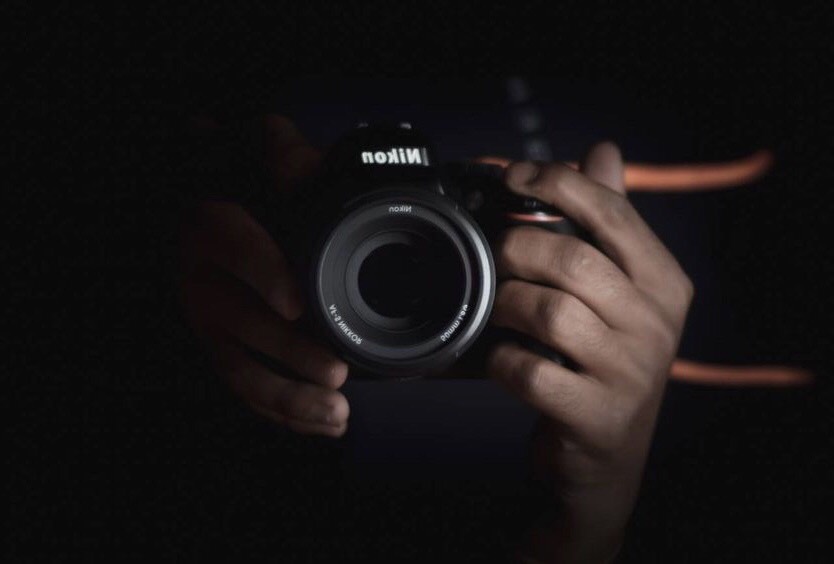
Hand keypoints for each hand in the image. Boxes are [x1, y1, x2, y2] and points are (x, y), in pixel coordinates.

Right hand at [178, 115, 349, 436]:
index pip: (236, 249)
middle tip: (338, 373)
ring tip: (336, 415)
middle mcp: (203, 282)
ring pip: (240, 370)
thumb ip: (282, 153)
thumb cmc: (234, 187)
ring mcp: (208, 324)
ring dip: (288, 399)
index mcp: (212, 229)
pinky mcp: (219, 351)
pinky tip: (323, 425)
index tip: (296, 303)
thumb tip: (313, 169)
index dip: (265, 275)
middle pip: (243, 324)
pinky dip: (282, 413)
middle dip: (292, 355)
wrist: (196, 211)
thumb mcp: (251, 155)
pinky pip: (245, 390)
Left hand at [488, 143, 693, 561]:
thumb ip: (609, 221)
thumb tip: (602, 151)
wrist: (605, 455)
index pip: (611, 212)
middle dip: (516, 249)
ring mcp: (630, 373)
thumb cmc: (603, 357)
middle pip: (571, 260)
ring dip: (505, 305)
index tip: (511, 175)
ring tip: (496, 309)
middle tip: (494, 257)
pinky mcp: (596, 415)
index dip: (556, 183)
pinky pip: (529, 371)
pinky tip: (499, 356)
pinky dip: (500, 359)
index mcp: (664, 282)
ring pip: (547, 312)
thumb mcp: (620, 290)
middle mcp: (656, 324)